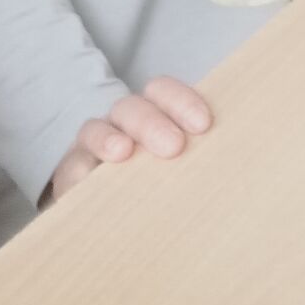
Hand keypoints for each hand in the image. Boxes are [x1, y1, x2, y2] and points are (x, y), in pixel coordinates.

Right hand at [47, 77, 212, 202]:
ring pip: (94, 129)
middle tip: (174, 147)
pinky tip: (87, 181)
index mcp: (153, 114)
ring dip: (108, 137)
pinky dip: (79, 171)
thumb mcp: (181, 167)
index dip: (182, 101)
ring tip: (122, 152)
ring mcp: (91, 146)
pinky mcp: (69, 173)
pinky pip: (70, 166)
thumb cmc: (159, 182)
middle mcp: (121, 124)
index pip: (163, 92)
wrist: (108, 212)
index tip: (202, 125)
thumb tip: (235, 173)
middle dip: (152, 122)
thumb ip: (199, 161)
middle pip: (132, 108)